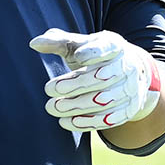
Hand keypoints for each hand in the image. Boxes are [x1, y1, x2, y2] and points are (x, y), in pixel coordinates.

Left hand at [29, 28, 160, 131]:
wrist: (131, 72)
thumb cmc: (96, 55)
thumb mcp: (80, 44)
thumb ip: (58, 41)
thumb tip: (34, 43)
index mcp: (114, 46)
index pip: (107, 48)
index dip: (94, 52)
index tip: (77, 56)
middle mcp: (126, 67)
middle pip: (100, 78)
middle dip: (74, 85)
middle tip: (49, 89)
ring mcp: (130, 89)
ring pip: (103, 101)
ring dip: (76, 106)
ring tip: (52, 107)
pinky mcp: (129, 109)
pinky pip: (109, 119)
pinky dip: (87, 122)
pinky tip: (67, 122)